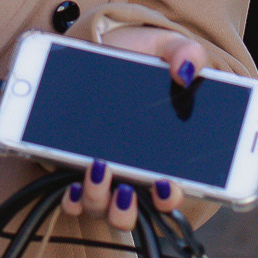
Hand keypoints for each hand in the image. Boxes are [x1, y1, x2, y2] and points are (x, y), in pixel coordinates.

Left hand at [58, 26, 206, 228]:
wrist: (97, 47)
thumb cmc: (137, 54)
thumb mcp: (163, 47)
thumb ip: (185, 52)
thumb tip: (187, 70)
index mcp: (164, 152)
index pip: (172, 189)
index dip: (171, 197)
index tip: (166, 185)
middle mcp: (132, 172)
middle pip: (135, 211)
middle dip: (129, 209)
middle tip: (126, 188)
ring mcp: (101, 175)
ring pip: (101, 206)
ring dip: (98, 197)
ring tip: (96, 167)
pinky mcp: (70, 168)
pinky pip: (72, 198)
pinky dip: (72, 197)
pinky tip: (70, 182)